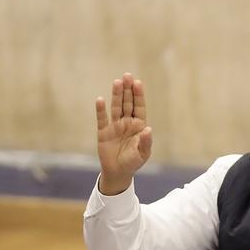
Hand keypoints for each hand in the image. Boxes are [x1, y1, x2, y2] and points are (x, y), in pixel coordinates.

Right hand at [95, 72, 151, 194]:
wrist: (118, 173)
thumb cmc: (133, 162)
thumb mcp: (143, 154)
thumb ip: (145, 141)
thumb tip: (148, 129)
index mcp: (138, 125)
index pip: (139, 107)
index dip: (138, 95)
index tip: (137, 83)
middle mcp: (126, 122)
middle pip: (127, 103)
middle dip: (127, 90)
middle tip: (127, 76)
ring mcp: (114, 126)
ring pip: (116, 107)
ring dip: (116, 95)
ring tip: (117, 82)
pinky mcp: (103, 132)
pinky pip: (102, 119)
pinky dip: (101, 110)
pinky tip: (100, 100)